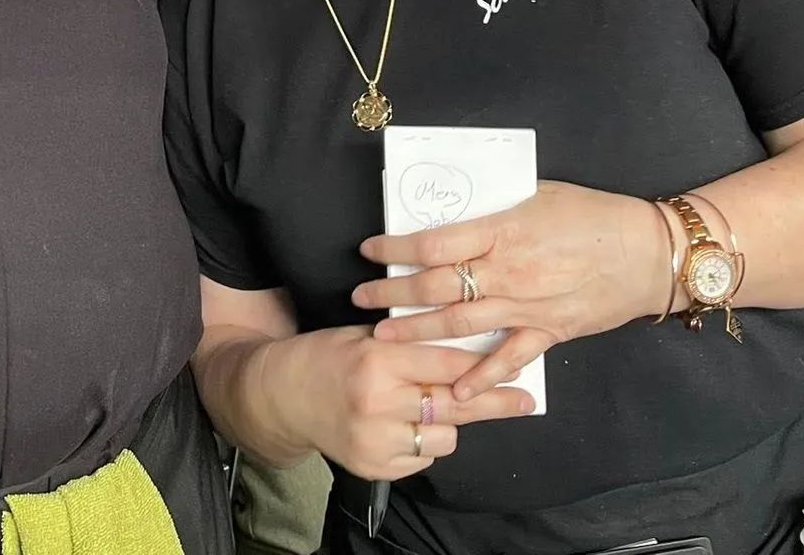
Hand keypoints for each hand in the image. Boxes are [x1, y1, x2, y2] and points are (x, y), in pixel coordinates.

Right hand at [256, 324, 534, 480]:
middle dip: (493, 402)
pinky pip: (422, 458)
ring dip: (446, 423)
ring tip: (428, 408)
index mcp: (377, 361)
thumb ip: (410, 344)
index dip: (483, 365)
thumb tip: (468, 350)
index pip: (446, 364)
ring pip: (444, 438)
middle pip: (454, 405)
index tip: (515, 365)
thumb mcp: (365, 336)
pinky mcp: (373, 467)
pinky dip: (422, 444)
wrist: (280, 395)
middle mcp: (377, 403)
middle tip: (523, 401)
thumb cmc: (327, 356)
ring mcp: (374, 440)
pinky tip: (402, 426)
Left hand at [354, 182, 672, 397]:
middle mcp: (507, 272)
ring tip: (383, 335)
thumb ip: (492, 208)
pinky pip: (508, 358)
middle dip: (393, 292)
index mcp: (502, 231)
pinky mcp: (549, 331)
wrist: (647, 252)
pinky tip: (454, 388)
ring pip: (460, 324)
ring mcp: (527, 306)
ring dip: (418, 331)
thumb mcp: (535, 194)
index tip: (370, 249)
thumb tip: (450, 211)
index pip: (433, 244)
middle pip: (436, 286)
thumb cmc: (591, 214)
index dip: (395, 248)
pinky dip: (481, 376)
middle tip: (361, 296)